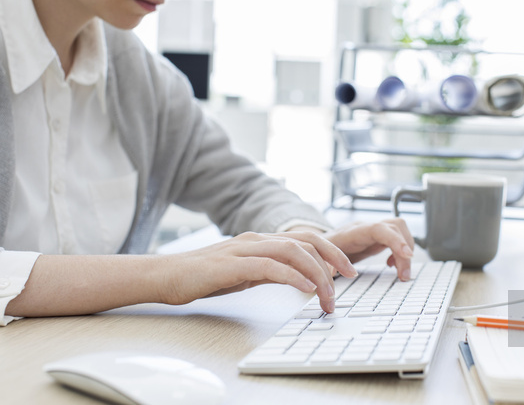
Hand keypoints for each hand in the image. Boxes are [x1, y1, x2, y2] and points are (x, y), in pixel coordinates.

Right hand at [166, 231, 357, 312]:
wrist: (165, 276)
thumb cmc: (203, 276)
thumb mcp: (245, 272)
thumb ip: (270, 270)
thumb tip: (298, 279)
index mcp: (262, 240)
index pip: (305, 239)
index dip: (331, 251)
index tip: (348, 271)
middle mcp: (257, 239)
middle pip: (305, 240)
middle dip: (333, 257)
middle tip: (351, 278)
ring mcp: (243, 249)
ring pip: (292, 251)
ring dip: (316, 272)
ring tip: (329, 293)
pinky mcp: (230, 265)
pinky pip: (269, 267)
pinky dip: (292, 276)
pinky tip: (305, 288)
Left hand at [323, 218, 413, 280]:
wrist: (315, 244)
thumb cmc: (317, 252)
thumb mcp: (319, 260)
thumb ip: (325, 266)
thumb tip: (329, 273)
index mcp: (352, 232)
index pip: (379, 228)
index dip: (395, 240)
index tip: (408, 255)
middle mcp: (365, 227)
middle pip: (396, 226)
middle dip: (405, 250)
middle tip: (404, 275)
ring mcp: (373, 231)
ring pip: (400, 230)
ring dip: (406, 251)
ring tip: (401, 273)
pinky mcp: (377, 237)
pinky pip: (397, 238)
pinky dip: (401, 252)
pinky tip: (392, 265)